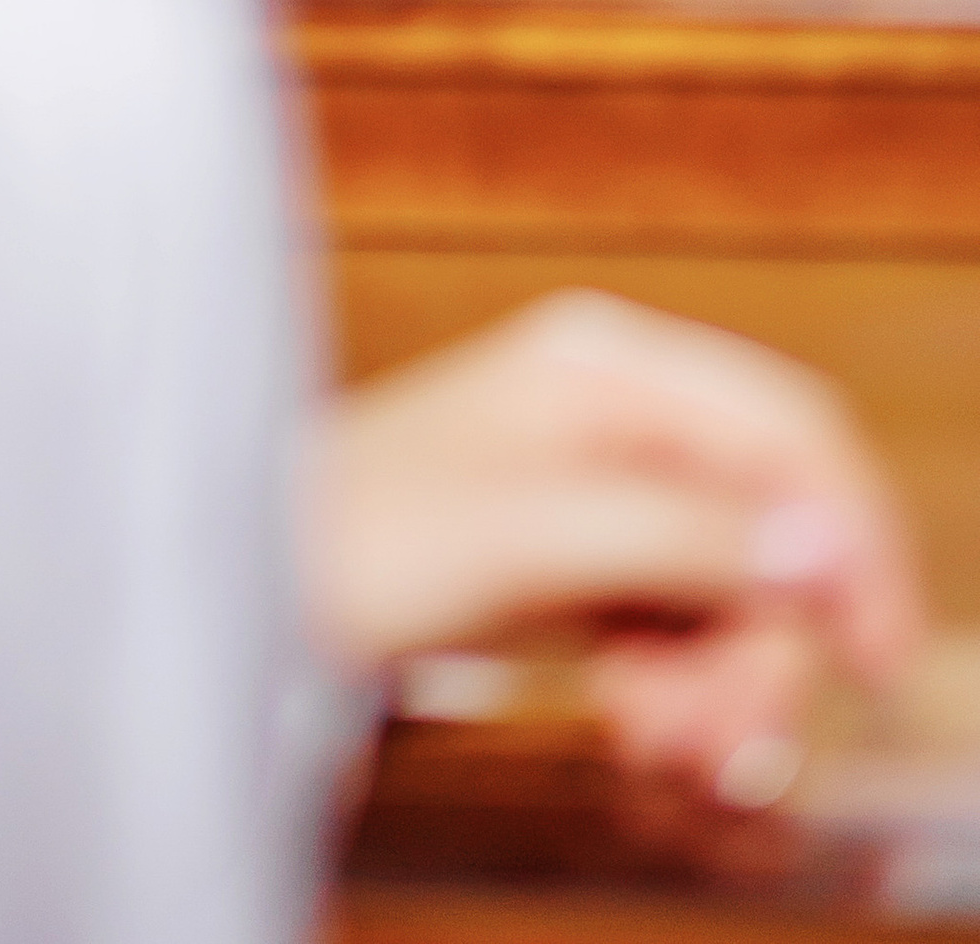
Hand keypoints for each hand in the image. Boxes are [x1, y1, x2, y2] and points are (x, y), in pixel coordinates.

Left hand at [307, 293, 923, 798]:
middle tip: (719, 744)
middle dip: (763, 647)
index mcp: (608, 366)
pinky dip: (675, 695)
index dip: (854, 539)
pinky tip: (637, 736)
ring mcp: (596, 490)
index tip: (873, 659)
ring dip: (718, 689)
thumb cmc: (355, 537)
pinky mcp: (575, 564)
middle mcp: (615, 415)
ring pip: (729, 597)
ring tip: (656, 749)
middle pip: (770, 531)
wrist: (242, 588)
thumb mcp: (528, 534)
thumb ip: (677, 532)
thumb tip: (815, 545)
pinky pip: (676, 632)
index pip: (790, 430)